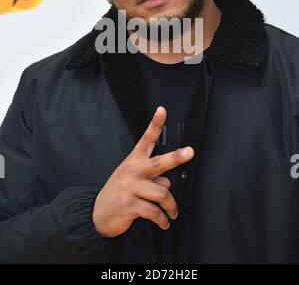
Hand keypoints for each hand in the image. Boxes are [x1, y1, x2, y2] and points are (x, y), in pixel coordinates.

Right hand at [92, 106, 193, 237]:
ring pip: (162, 192)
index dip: (155, 124)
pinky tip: (163, 222)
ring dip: (171, 206)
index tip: (162, 110)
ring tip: (173, 212)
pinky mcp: (130, 205)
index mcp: (134, 161)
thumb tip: (167, 182)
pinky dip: (162, 220)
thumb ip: (152, 177)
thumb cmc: (119, 192)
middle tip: (190, 152)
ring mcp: (131, 187)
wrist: (97, 213)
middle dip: (176, 157)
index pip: (146, 139)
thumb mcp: (132, 179)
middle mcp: (133, 171)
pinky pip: (154, 212)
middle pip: (158, 162)